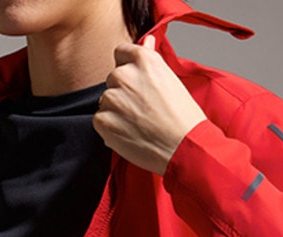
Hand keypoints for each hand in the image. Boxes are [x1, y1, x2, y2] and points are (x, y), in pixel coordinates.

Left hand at [93, 35, 206, 175]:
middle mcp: (124, 75)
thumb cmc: (183, 118)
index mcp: (143, 60)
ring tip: (139, 123)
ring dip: (116, 111)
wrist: (183, 148)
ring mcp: (112, 98)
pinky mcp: (103, 120)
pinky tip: (130, 133)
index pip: (121, 52)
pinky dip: (111, 127)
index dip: (128, 67)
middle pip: (113, 79)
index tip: (136, 81)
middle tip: (142, 108)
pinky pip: (100, 119)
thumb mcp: (172, 80)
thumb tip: (146, 42)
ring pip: (106, 101)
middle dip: (123, 92)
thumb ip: (152, 60)